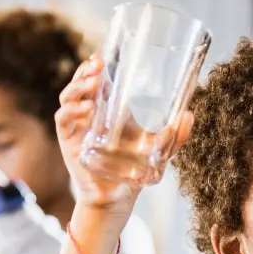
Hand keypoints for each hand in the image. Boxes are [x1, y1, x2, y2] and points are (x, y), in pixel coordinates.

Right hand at [55, 55, 193, 216]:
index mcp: (106, 111)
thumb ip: (175, 135)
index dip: (94, 67)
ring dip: (78, 87)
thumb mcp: (158, 150)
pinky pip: (63, 120)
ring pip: (67, 97)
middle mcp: (88, 115)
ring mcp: (76, 127)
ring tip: (94, 84)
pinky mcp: (69, 142)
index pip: (95, 82)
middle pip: (79, 84)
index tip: (101, 56)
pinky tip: (88, 109)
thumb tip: (189, 115)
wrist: (116, 197)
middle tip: (97, 65)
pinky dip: (72, 111)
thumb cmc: (132, 170)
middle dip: (85, 72)